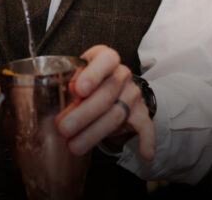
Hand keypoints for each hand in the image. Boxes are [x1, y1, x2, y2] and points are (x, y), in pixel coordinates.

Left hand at [56, 45, 156, 160]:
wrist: (111, 90)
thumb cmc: (87, 84)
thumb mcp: (76, 78)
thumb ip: (72, 84)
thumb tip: (69, 93)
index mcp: (105, 59)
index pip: (105, 59)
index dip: (93, 74)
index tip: (79, 90)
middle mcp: (122, 74)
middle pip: (107, 93)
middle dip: (84, 113)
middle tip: (64, 128)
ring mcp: (132, 94)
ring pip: (117, 113)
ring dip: (94, 133)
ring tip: (74, 146)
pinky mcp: (141, 112)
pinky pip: (146, 126)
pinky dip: (147, 140)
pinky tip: (146, 154)